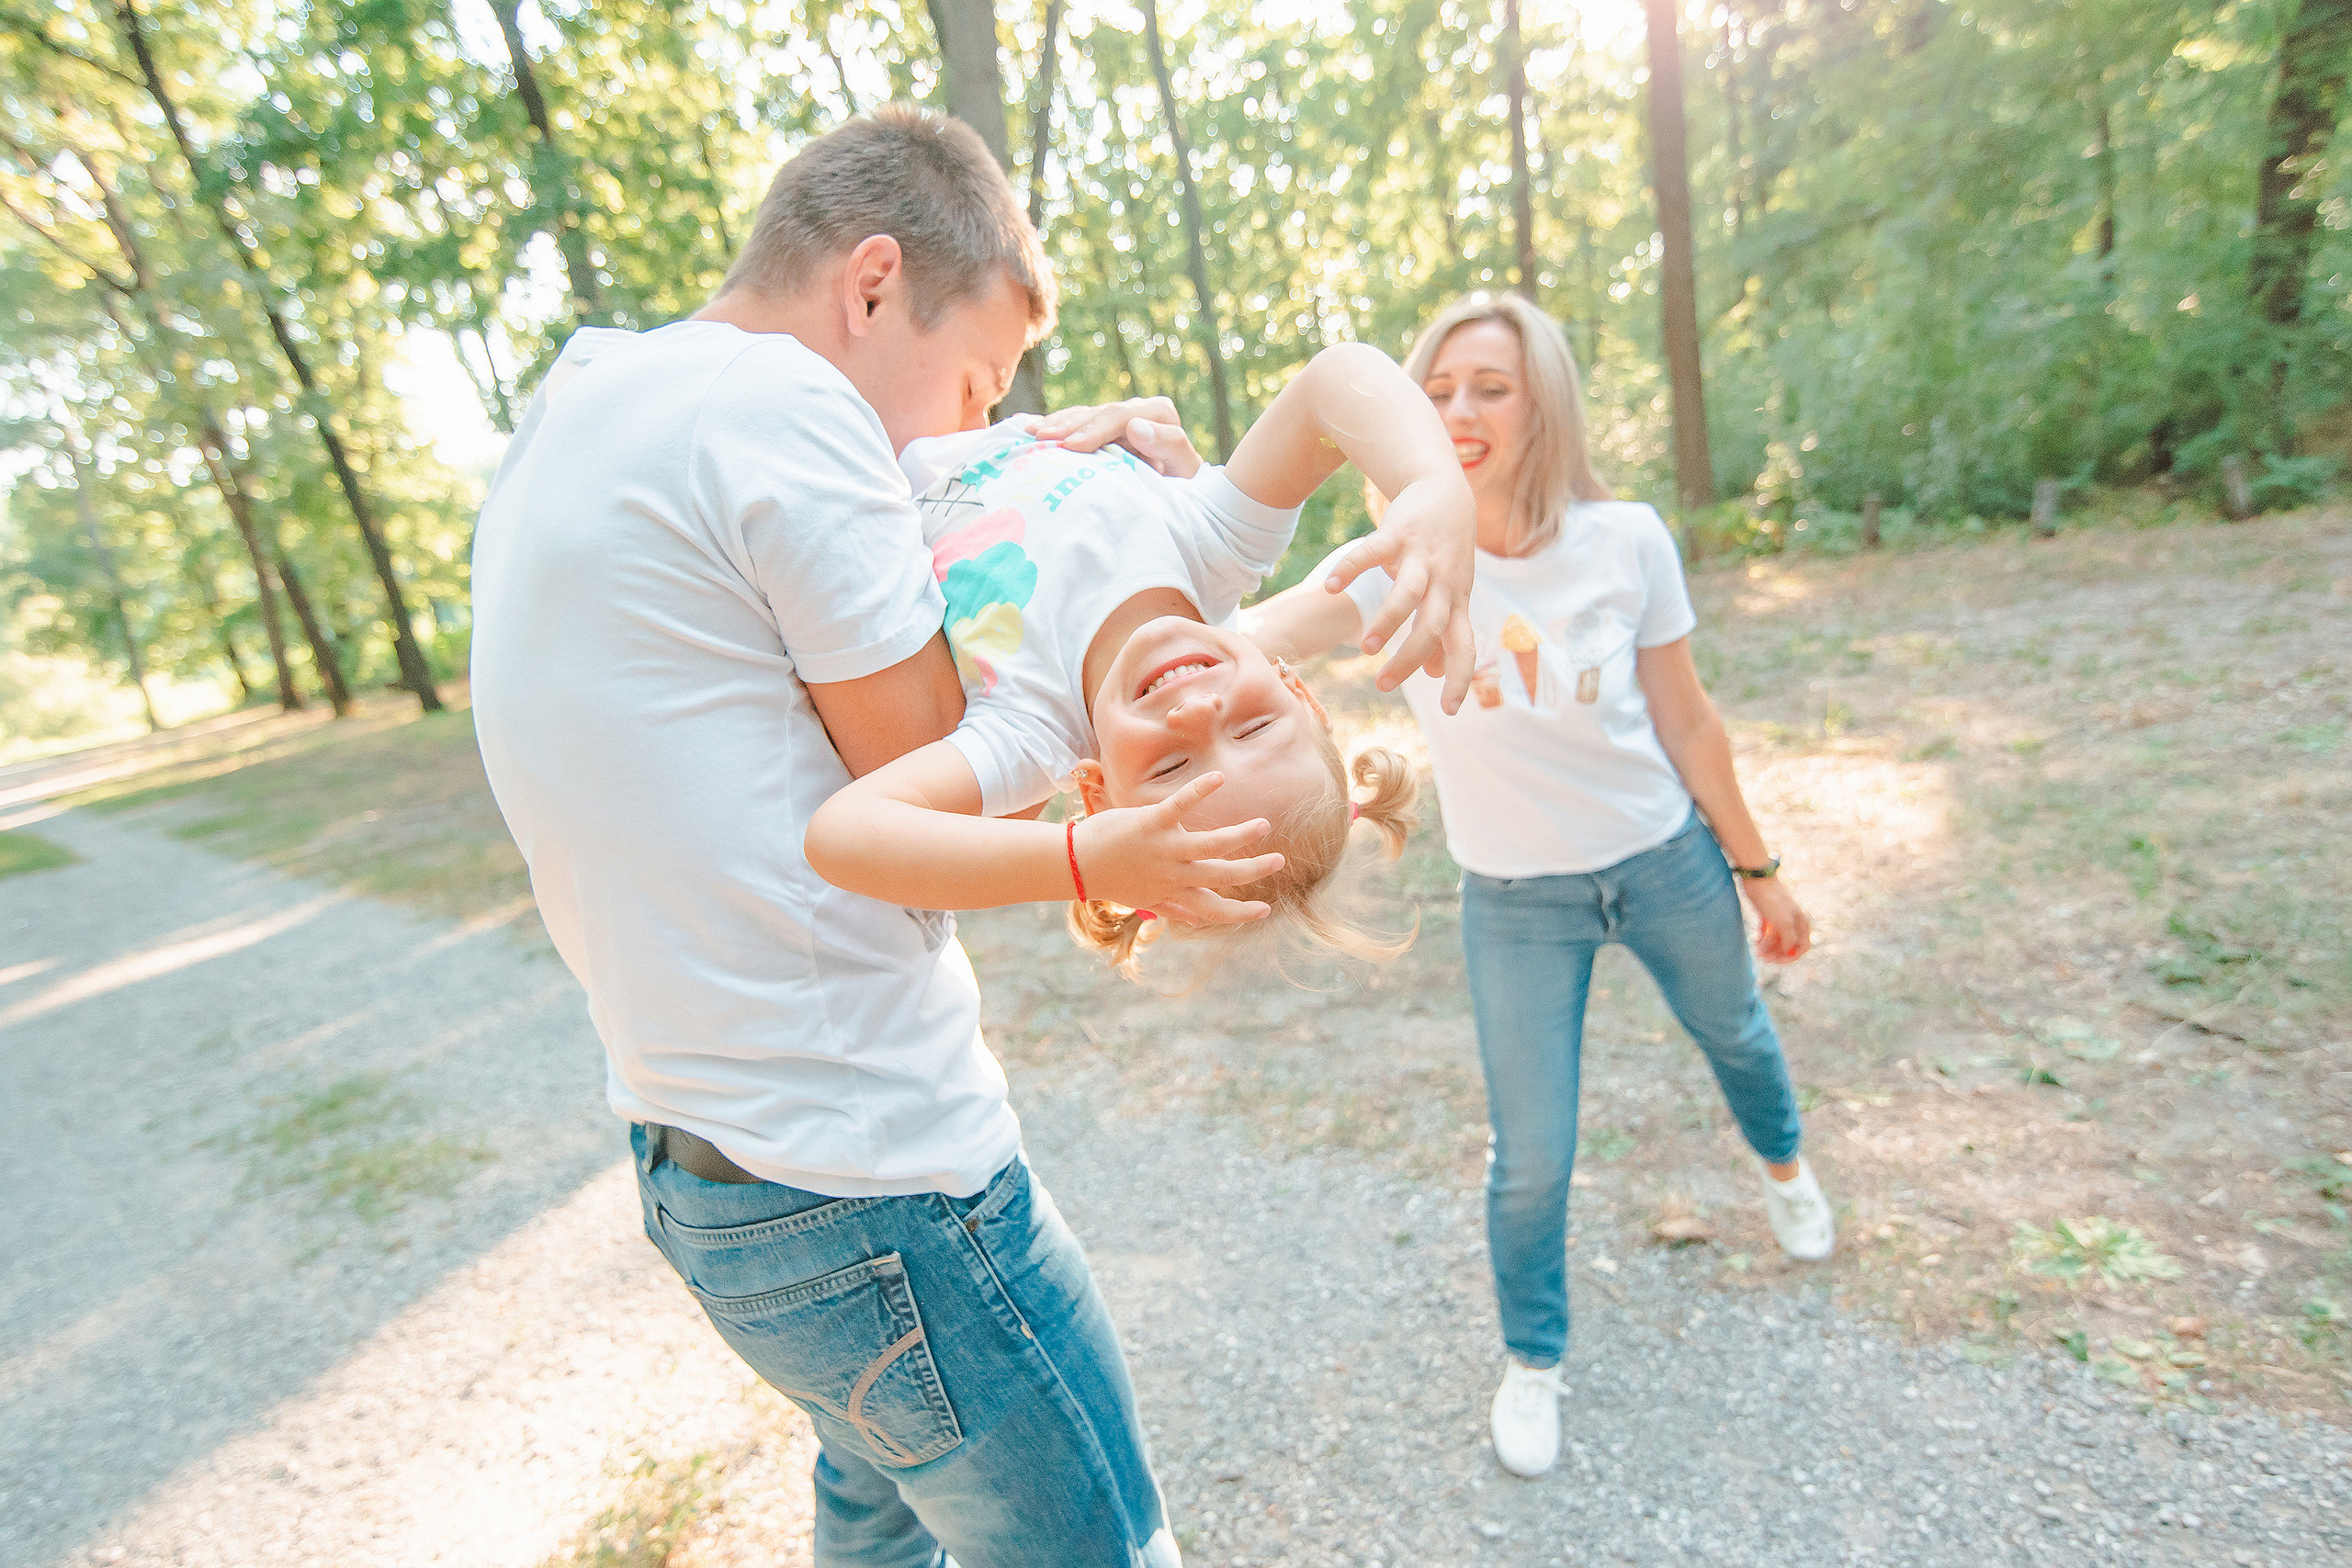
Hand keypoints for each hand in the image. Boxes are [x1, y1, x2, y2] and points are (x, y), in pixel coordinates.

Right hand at [1029, 397, 1204, 478]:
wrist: (1178, 499)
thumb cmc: (1185, 490)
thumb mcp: (1185, 471)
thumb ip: (1170, 445)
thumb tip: (1136, 426)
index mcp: (1159, 414)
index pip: (1122, 415)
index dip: (1096, 428)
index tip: (1073, 446)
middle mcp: (1135, 412)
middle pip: (1097, 413)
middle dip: (1068, 425)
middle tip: (1042, 438)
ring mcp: (1114, 421)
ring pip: (1081, 416)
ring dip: (1055, 425)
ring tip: (1030, 434)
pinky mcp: (1098, 432)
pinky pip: (1072, 425)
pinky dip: (1051, 427)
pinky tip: (1027, 429)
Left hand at [1071, 773, 1282, 922]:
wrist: (1077, 862)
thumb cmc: (1112, 877)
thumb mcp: (1144, 899)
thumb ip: (1173, 909)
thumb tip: (1196, 919)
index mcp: (1174, 892)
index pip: (1214, 910)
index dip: (1241, 913)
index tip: (1266, 910)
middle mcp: (1174, 874)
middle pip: (1221, 876)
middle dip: (1253, 870)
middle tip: (1279, 861)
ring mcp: (1164, 849)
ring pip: (1211, 846)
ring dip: (1240, 836)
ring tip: (1262, 825)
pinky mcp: (1152, 823)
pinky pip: (1181, 805)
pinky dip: (1201, 790)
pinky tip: (1219, 778)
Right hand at [1318, 472, 1477, 712]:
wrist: (1445, 491)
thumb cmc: (1446, 553)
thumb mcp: (1452, 593)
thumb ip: (1443, 633)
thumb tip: (1435, 673)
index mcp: (1456, 602)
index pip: (1464, 646)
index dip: (1460, 678)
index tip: (1449, 711)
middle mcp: (1443, 582)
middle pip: (1433, 626)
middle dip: (1410, 658)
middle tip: (1383, 686)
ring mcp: (1420, 557)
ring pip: (1409, 594)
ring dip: (1388, 622)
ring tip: (1367, 648)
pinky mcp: (1397, 533)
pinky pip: (1372, 553)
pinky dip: (1351, 570)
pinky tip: (1332, 587)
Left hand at [1740, 875, 1812, 962]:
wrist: (1757, 879)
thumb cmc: (1772, 900)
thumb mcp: (1784, 922)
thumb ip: (1789, 939)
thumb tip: (1789, 953)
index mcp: (1801, 923)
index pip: (1802, 947)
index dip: (1791, 957)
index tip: (1777, 962)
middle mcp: (1792, 922)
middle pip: (1786, 945)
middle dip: (1775, 953)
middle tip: (1762, 958)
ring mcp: (1779, 919)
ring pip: (1774, 941)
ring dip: (1766, 948)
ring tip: (1755, 950)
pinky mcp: (1766, 916)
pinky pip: (1765, 933)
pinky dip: (1760, 939)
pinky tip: (1754, 941)